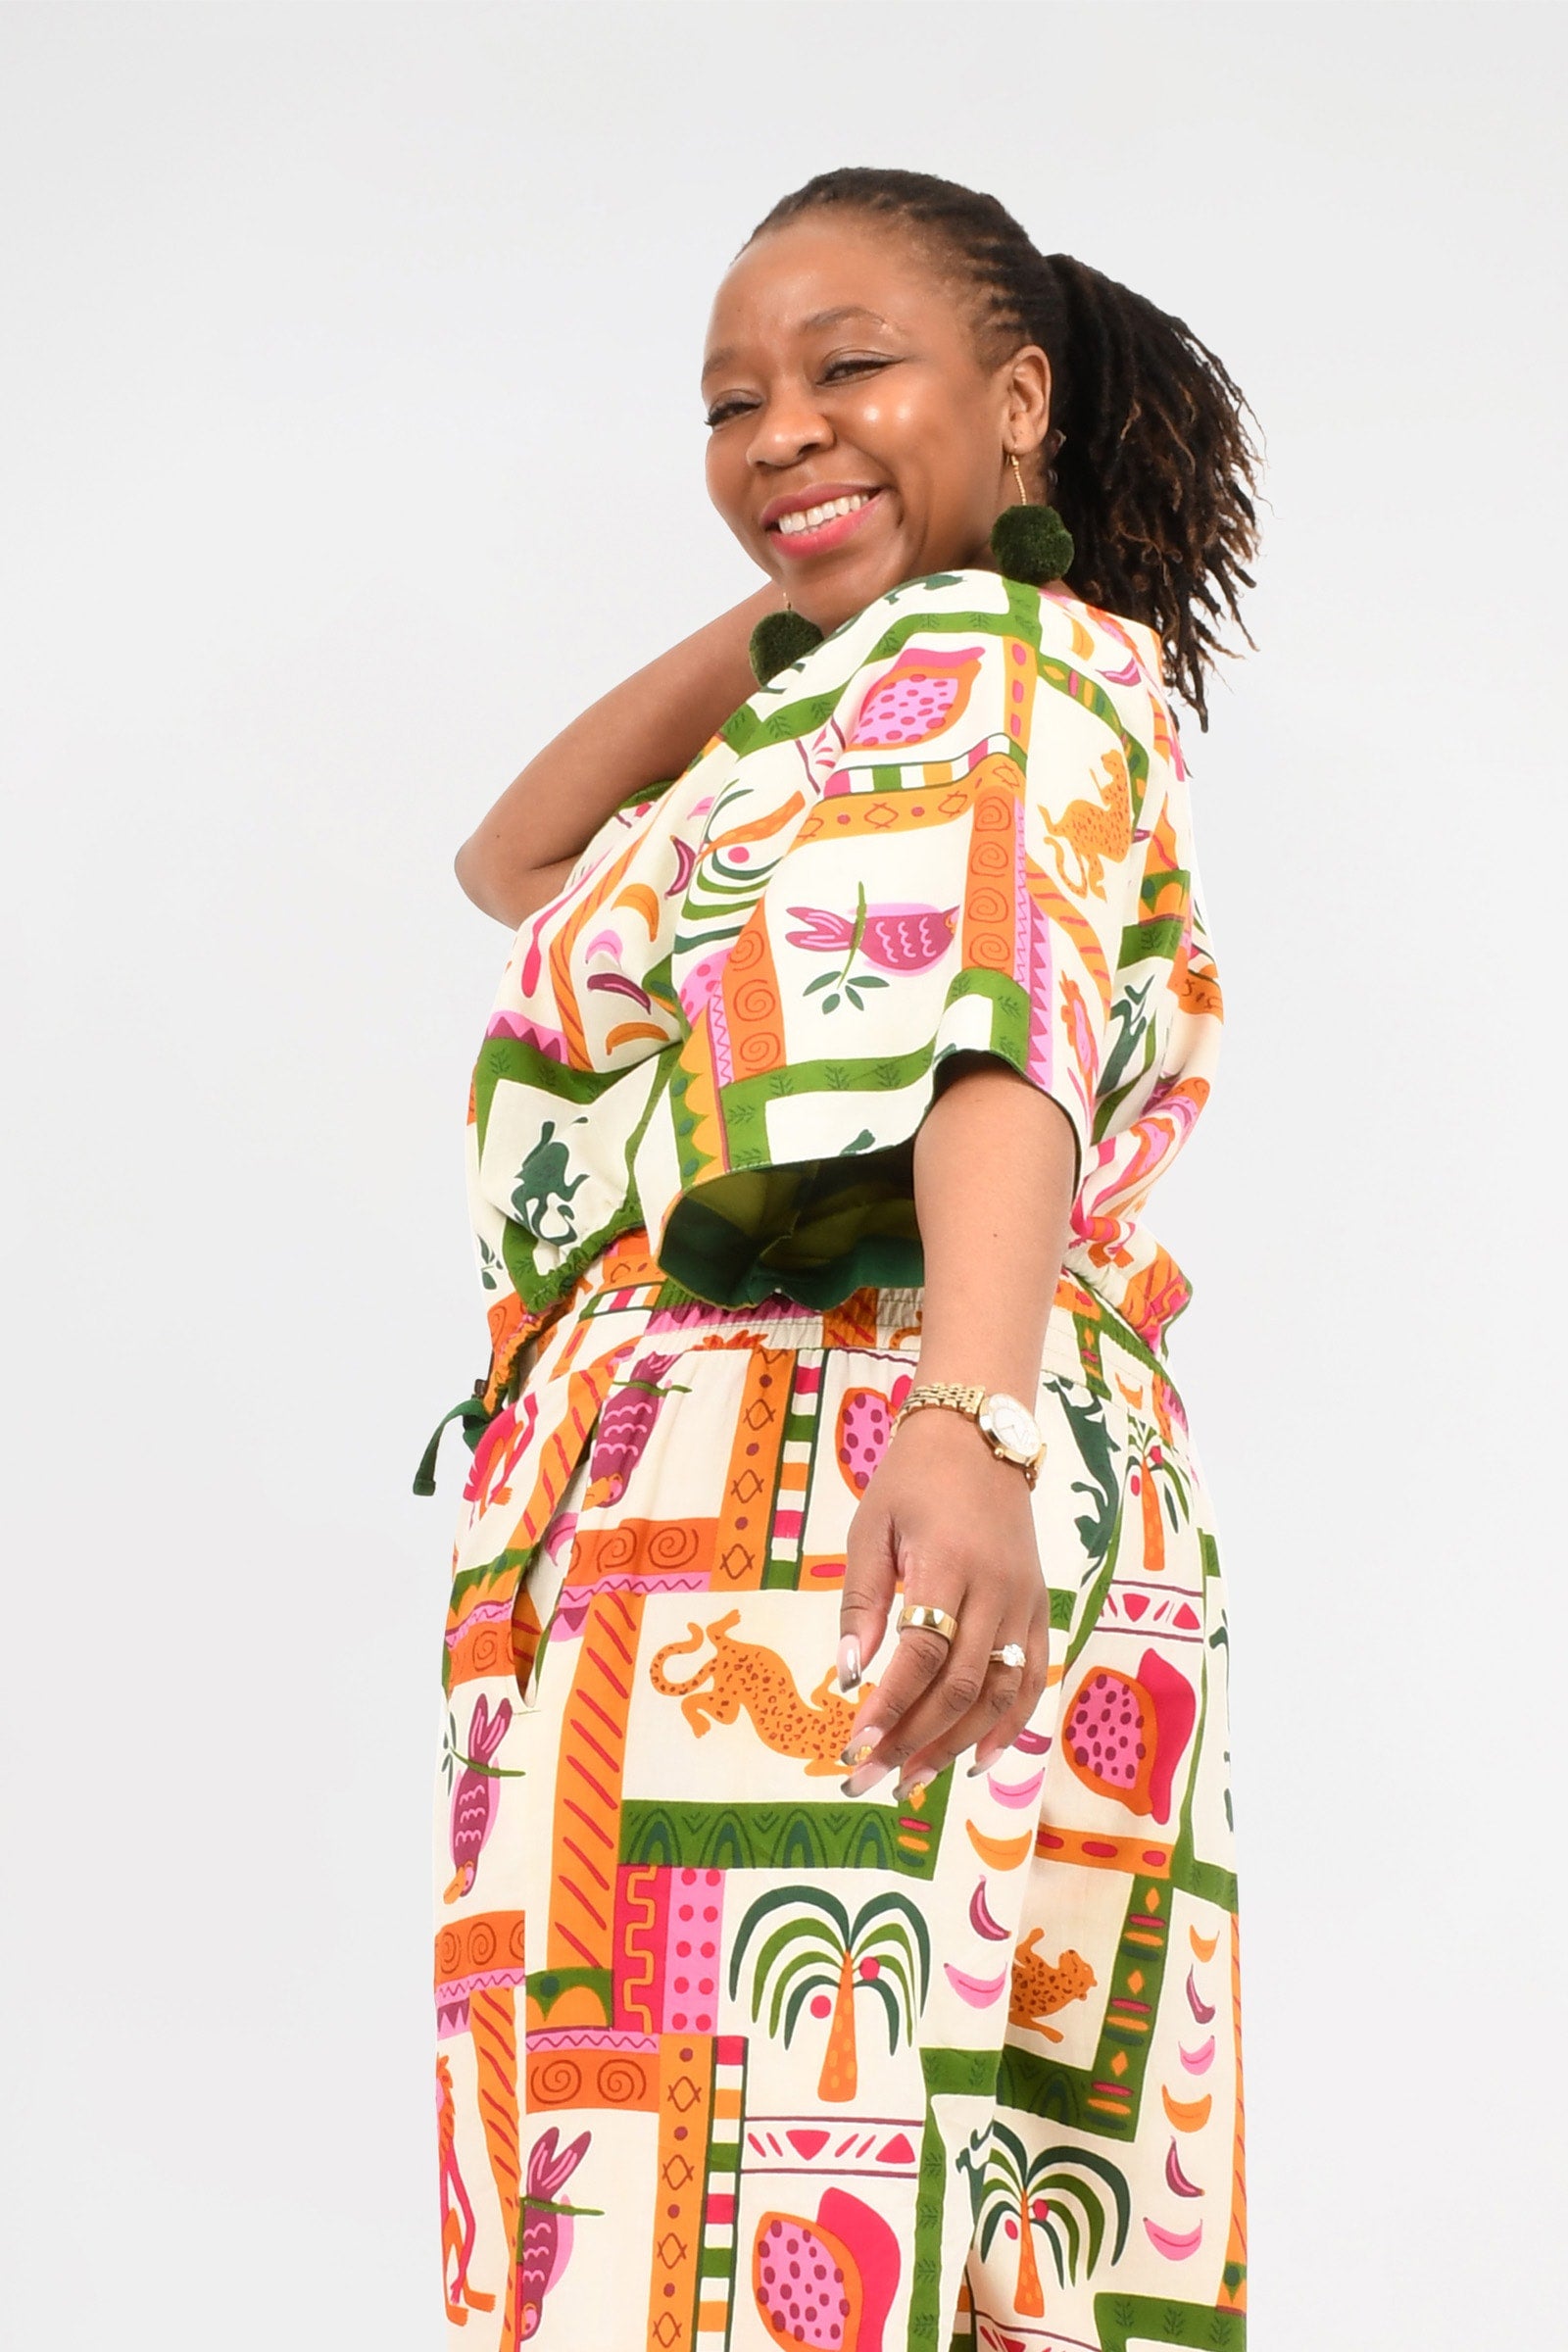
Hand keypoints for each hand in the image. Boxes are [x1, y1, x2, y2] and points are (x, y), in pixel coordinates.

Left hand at [836, 1408, 1051, 1801]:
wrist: (981, 1437)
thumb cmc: (914, 1480)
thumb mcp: (872, 1528)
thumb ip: (861, 1602)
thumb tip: (849, 1677)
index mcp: (950, 1562)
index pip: (921, 1652)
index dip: (889, 1705)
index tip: (853, 1744)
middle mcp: (997, 1589)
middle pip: (959, 1685)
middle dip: (912, 1740)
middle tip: (869, 1778)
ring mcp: (1025, 1602)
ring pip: (998, 1694)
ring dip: (955, 1745)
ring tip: (912, 1782)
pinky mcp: (1040, 1609)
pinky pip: (1032, 1680)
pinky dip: (1009, 1727)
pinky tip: (977, 1763)